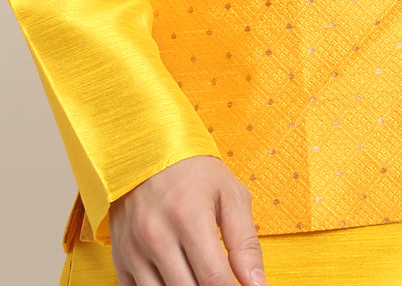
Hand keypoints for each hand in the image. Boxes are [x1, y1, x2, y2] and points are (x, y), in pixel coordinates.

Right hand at [109, 155, 267, 285]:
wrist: (147, 152)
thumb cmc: (194, 173)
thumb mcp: (230, 195)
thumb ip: (246, 243)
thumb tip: (258, 284)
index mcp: (188, 216)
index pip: (214, 278)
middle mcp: (156, 236)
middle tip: (224, 280)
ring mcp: (133, 250)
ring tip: (202, 277)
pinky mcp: (120, 260)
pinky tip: (180, 279)